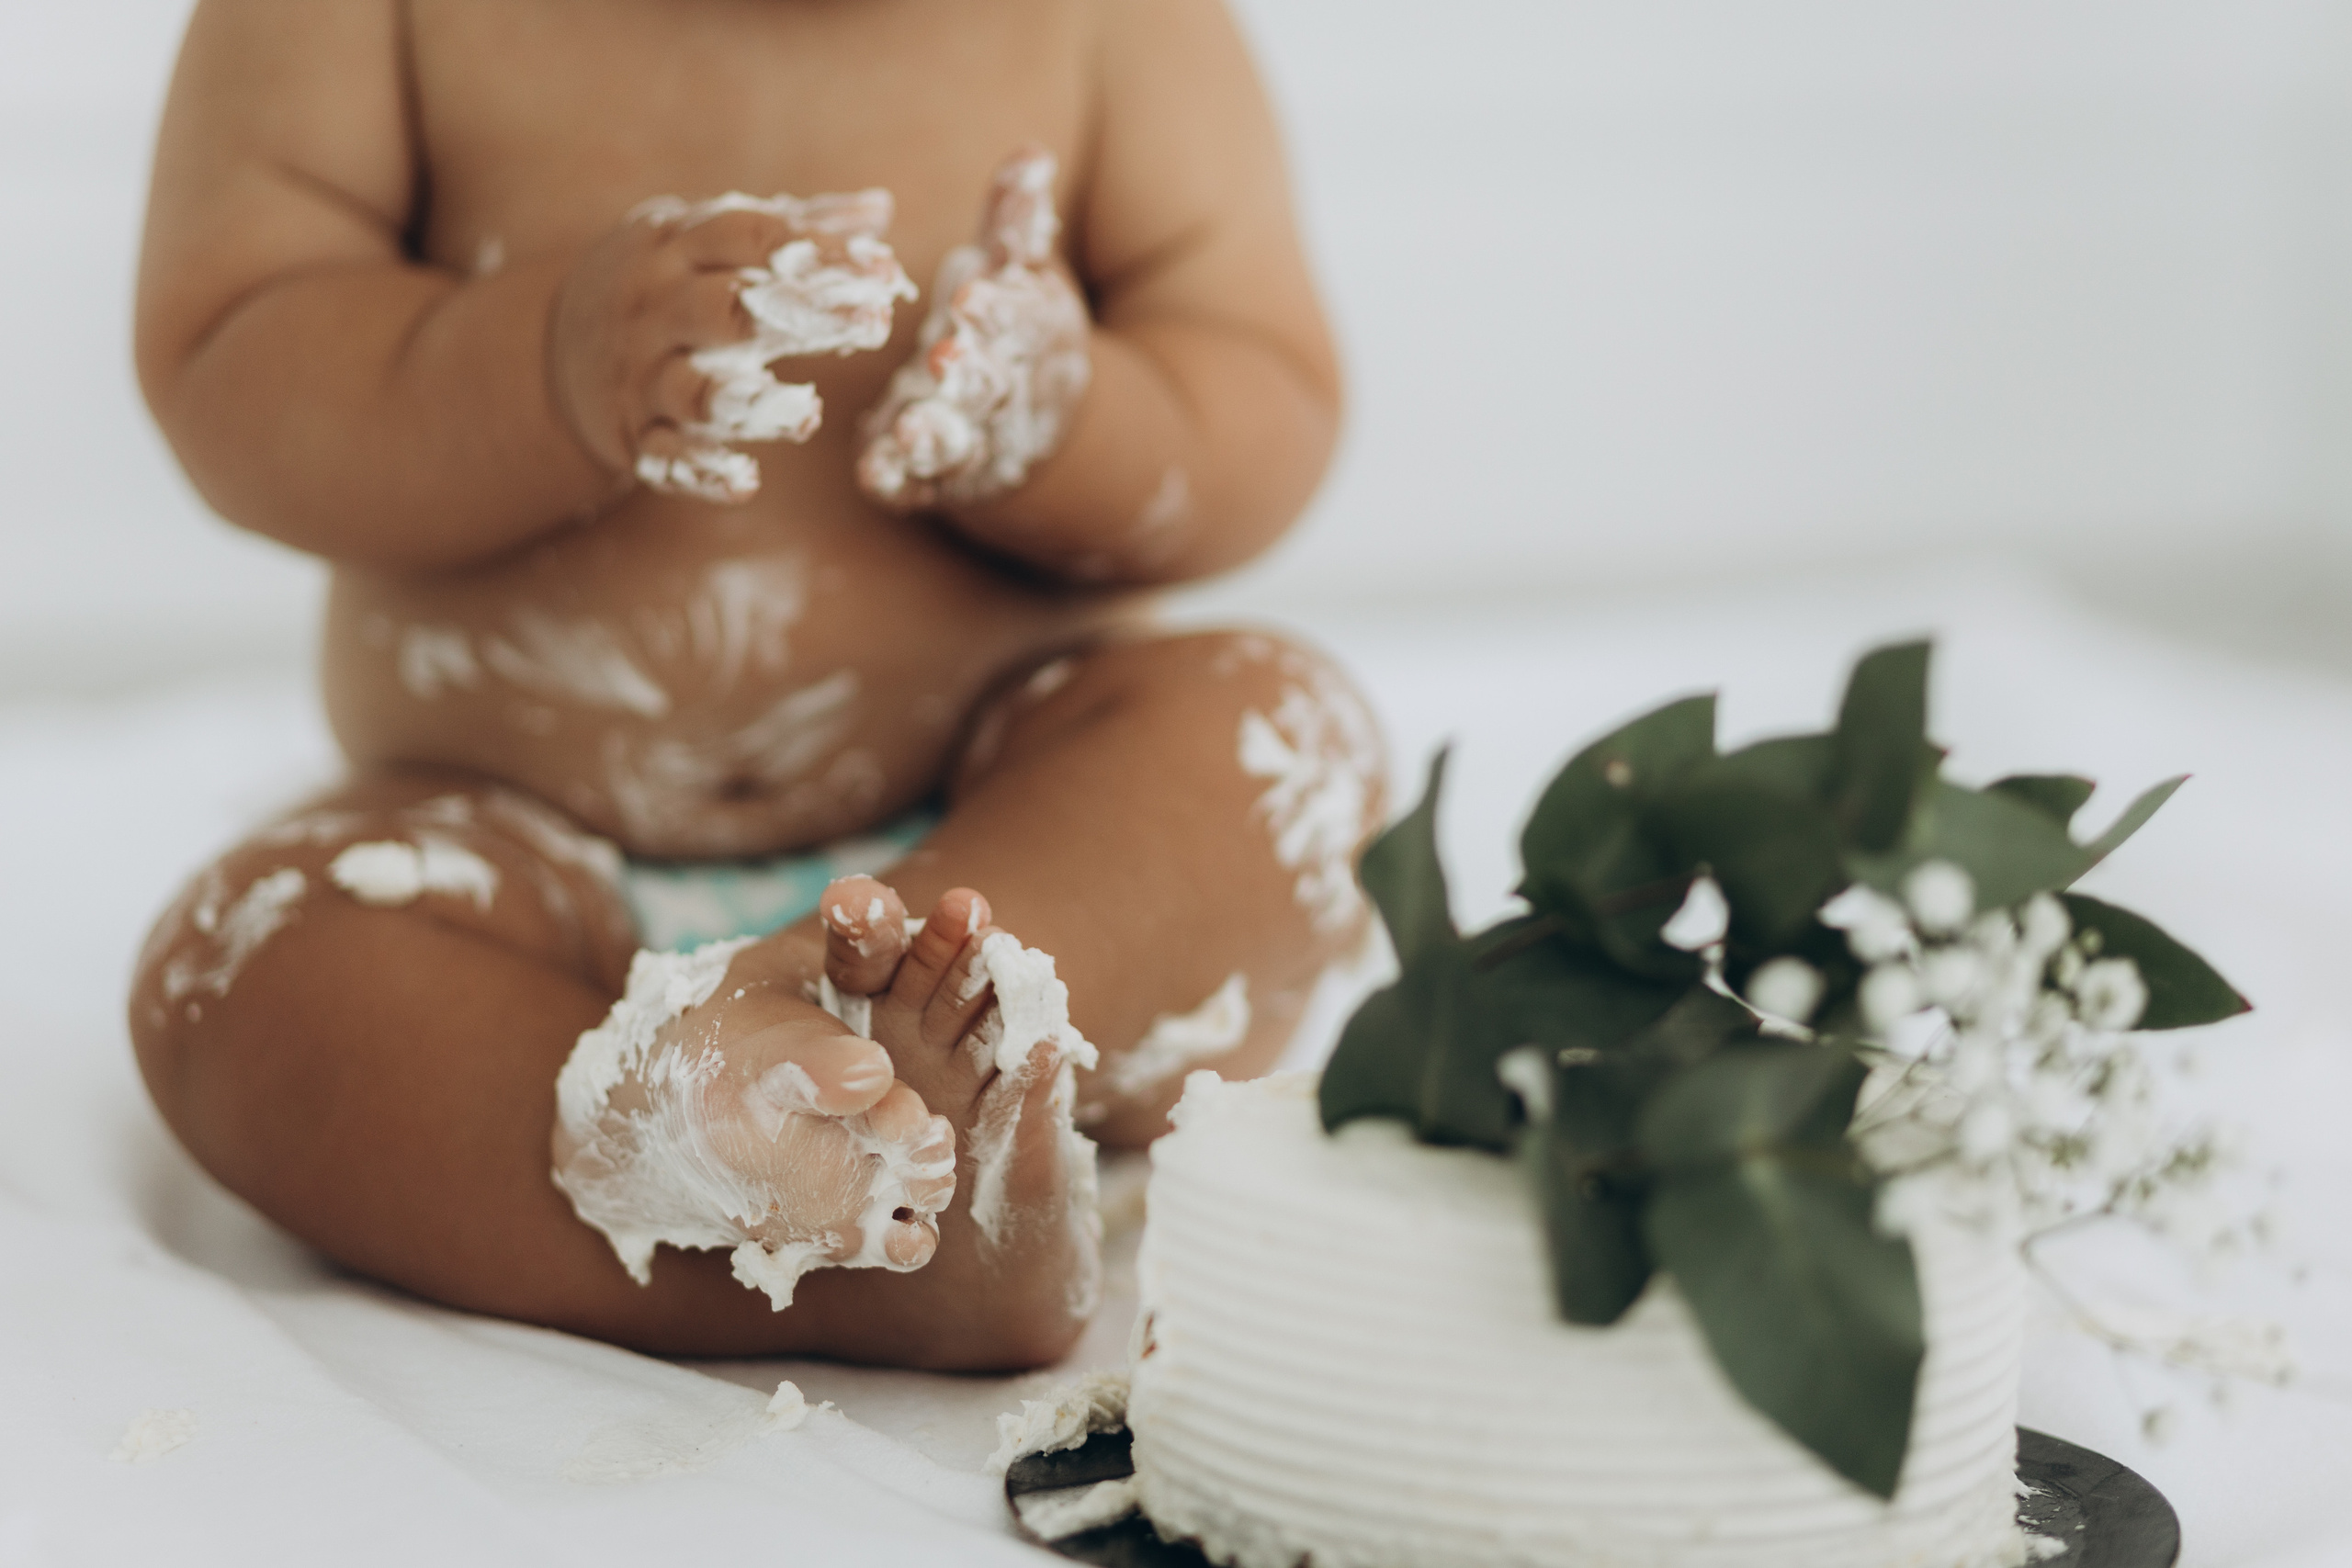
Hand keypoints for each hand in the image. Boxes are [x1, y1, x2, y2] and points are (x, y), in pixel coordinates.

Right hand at [551, 189, 914, 504]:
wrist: (553, 348)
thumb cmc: (663, 285)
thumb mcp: (707, 242)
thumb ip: (795, 227)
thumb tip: (878, 211)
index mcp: (677, 247)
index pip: (748, 238)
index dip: (818, 253)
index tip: (886, 271)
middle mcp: (656, 309)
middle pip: (727, 310)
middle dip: (801, 315)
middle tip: (876, 324)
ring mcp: (641, 375)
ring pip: (694, 391)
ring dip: (751, 405)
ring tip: (808, 412)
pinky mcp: (635, 435)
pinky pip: (667, 456)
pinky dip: (703, 471)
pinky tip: (747, 482)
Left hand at [857, 149, 1091, 510]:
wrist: (1036, 430)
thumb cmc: (1012, 331)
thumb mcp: (1019, 277)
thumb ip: (1017, 225)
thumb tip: (1031, 153)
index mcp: (1035, 340)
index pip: (1025, 324)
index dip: (1001, 313)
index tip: (972, 296)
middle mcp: (1011, 395)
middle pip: (996, 387)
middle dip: (972, 375)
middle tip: (944, 358)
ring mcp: (976, 442)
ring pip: (961, 442)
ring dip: (937, 434)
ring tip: (912, 423)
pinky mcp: (936, 478)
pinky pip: (919, 484)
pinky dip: (899, 479)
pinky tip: (874, 474)